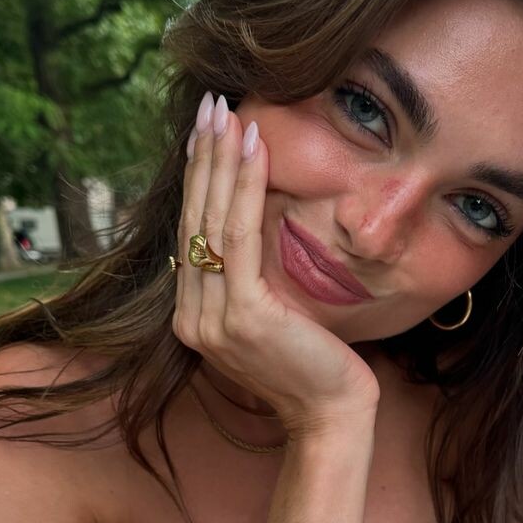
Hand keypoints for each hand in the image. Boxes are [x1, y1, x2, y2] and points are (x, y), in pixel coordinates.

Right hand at [172, 92, 380, 437]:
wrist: (331, 416)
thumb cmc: (313, 367)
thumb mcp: (270, 317)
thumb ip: (247, 283)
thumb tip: (247, 232)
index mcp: (193, 316)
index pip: (192, 234)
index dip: (197, 179)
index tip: (205, 134)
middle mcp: (191, 317)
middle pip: (194, 220)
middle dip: (201, 158)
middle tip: (209, 106)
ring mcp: (211, 319)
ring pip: (211, 222)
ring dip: (219, 161)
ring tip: (227, 113)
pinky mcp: (241, 316)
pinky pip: (239, 238)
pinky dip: (244, 188)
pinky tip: (253, 150)